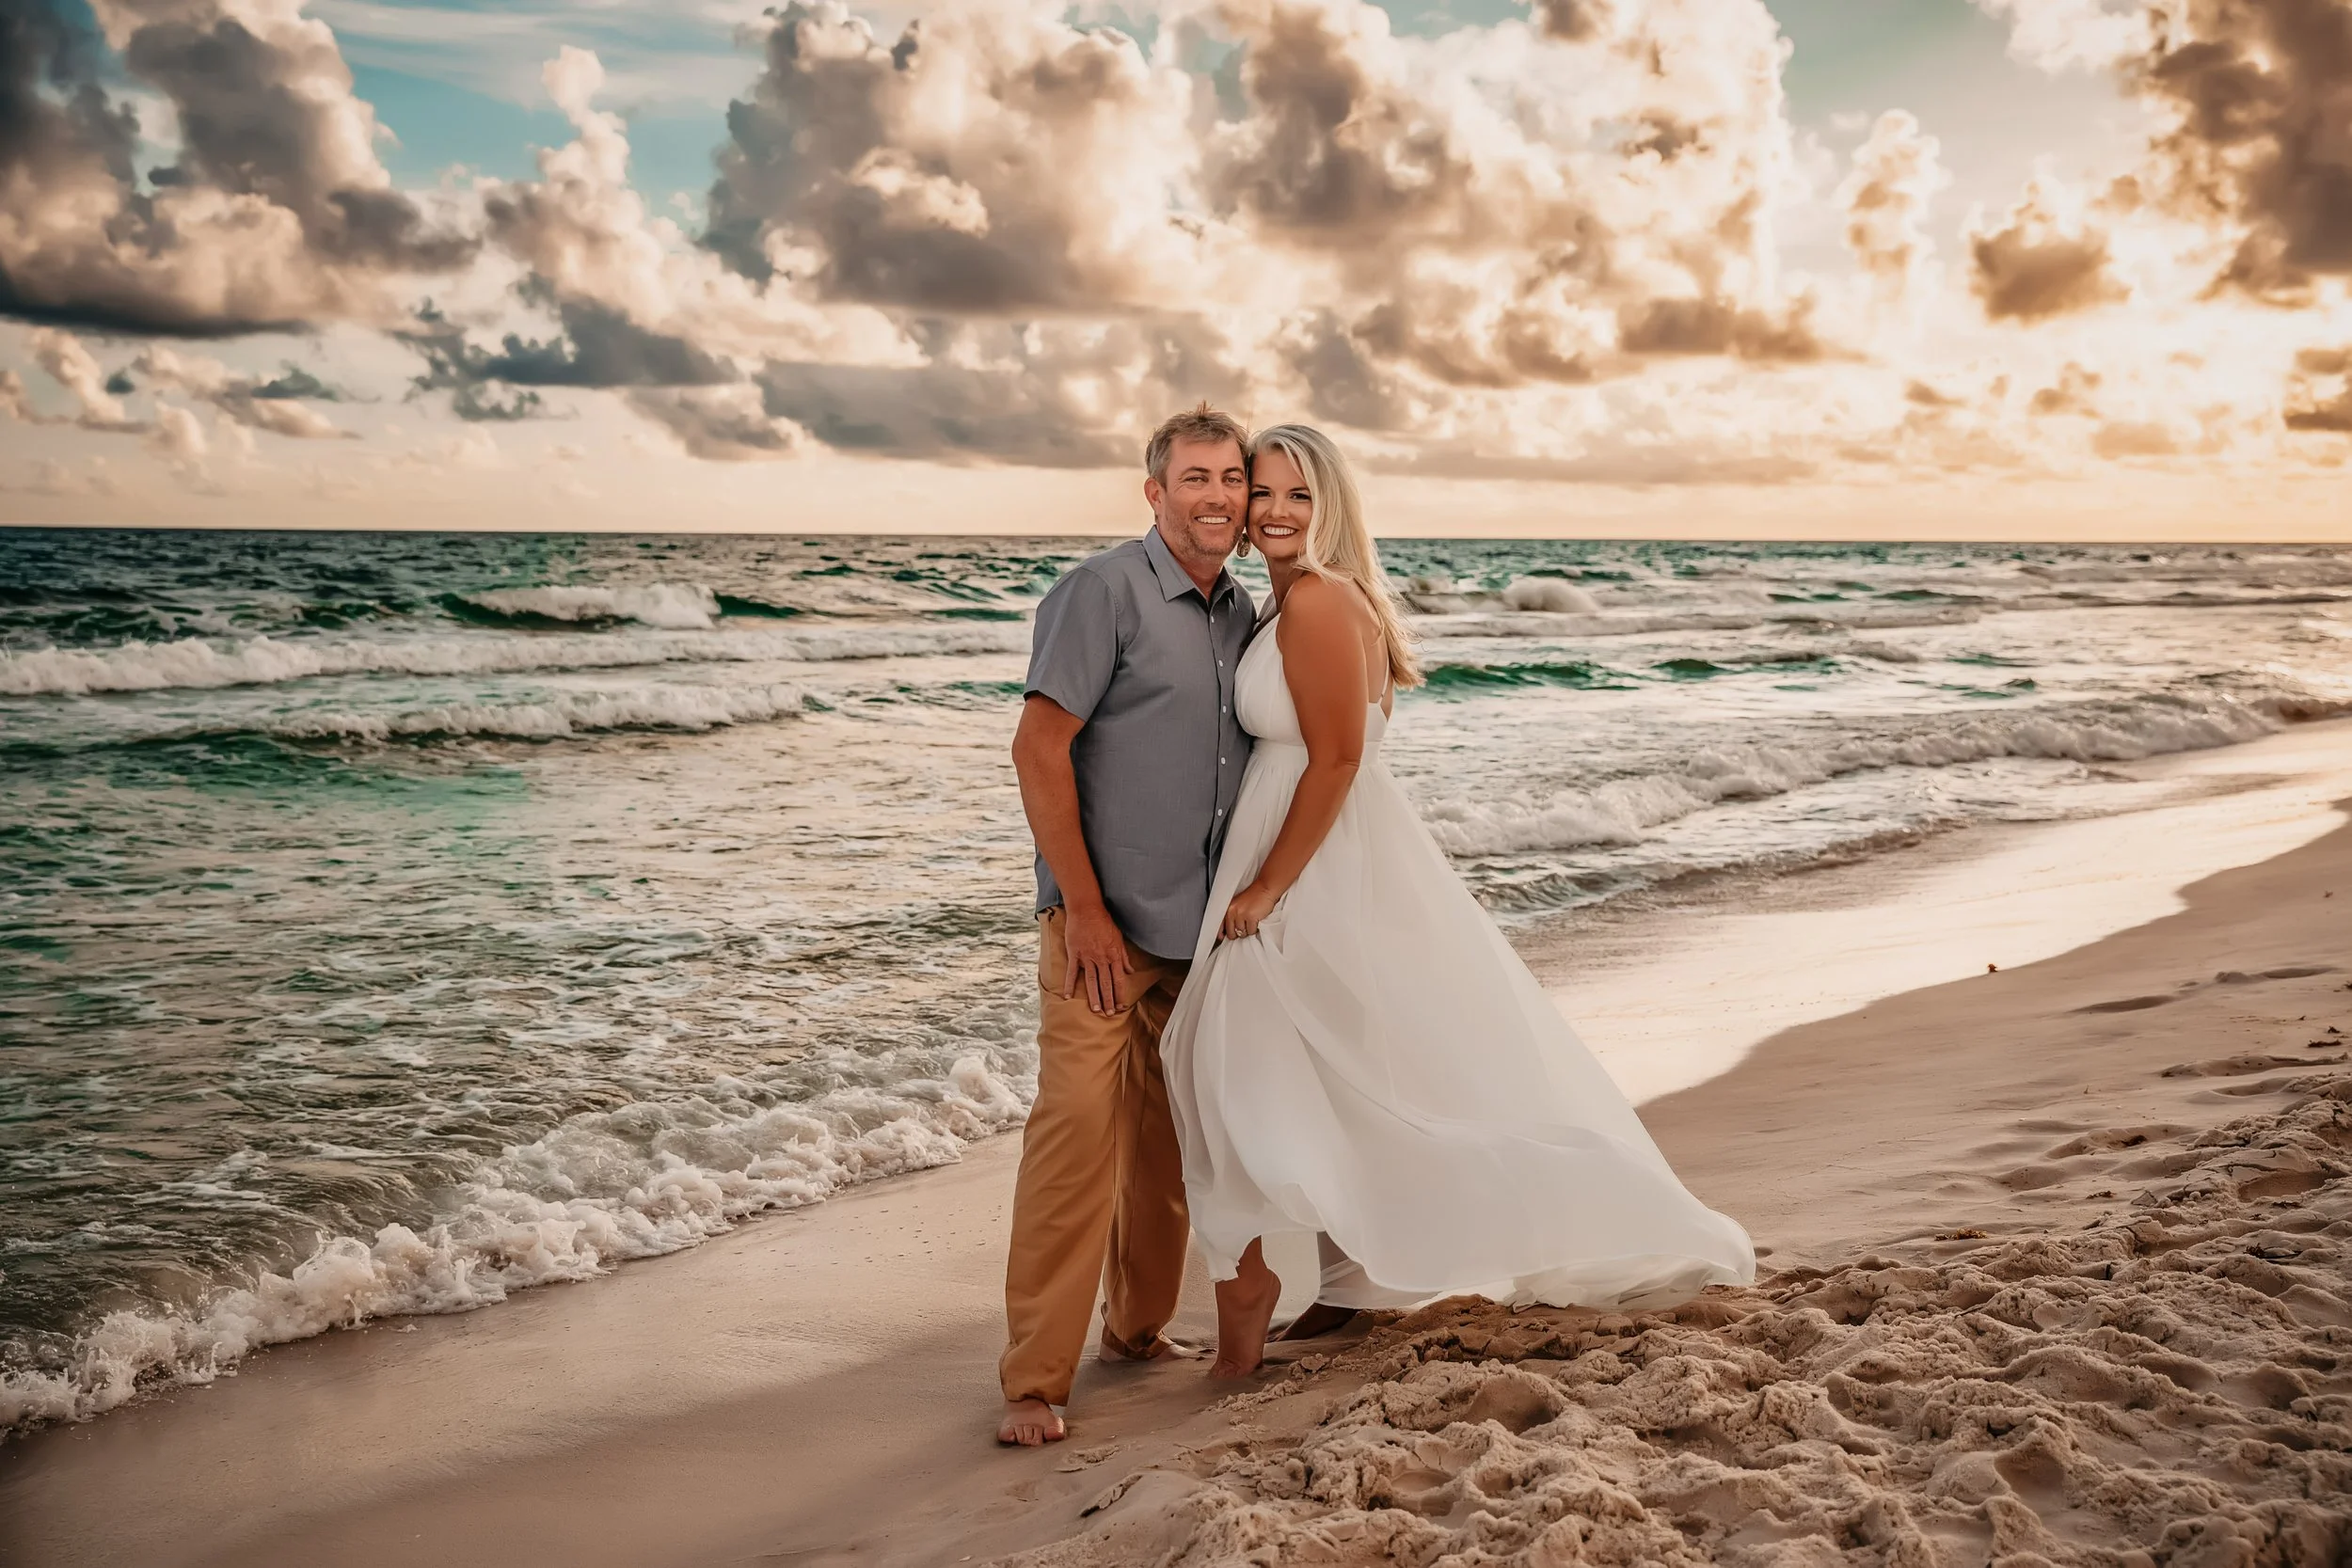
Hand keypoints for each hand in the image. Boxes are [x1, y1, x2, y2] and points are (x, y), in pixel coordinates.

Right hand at [1060, 899, 1131, 1015]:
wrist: (1086, 909)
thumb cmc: (1104, 922)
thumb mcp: (1119, 938)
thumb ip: (1124, 956)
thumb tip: (1130, 970)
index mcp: (1114, 955)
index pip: (1119, 979)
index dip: (1120, 994)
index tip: (1121, 1005)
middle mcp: (1102, 958)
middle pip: (1106, 983)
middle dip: (1108, 1000)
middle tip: (1109, 1013)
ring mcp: (1087, 957)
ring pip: (1091, 981)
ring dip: (1094, 997)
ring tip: (1095, 1010)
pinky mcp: (1075, 953)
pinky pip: (1071, 972)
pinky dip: (1069, 985)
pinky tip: (1068, 996)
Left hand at [1220, 882, 1278, 941]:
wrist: (1265, 889)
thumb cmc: (1253, 897)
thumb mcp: (1238, 905)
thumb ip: (1232, 916)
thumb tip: (1226, 933)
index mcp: (1228, 909)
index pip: (1219, 926)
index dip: (1222, 934)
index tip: (1223, 938)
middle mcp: (1232, 912)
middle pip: (1231, 933)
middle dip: (1238, 934)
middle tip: (1244, 927)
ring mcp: (1241, 915)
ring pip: (1242, 933)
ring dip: (1248, 931)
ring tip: (1251, 922)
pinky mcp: (1251, 917)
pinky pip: (1251, 931)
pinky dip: (1255, 929)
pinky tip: (1257, 921)